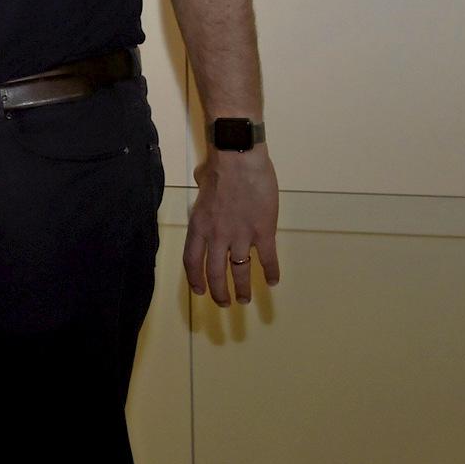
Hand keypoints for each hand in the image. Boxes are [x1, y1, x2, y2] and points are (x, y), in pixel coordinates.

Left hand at [184, 146, 279, 305]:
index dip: (195, 279)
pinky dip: (270, 272)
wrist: (239, 160)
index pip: (192, 261)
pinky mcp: (263, 231)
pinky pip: (267, 258)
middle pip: (215, 272)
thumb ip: (203, 193)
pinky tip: (272, 282)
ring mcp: (240, 236)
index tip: (200, 291)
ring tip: (244, 301)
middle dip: (219, 292)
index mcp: (199, 226)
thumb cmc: (219, 167)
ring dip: (242, 288)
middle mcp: (217, 236)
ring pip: (239, 271)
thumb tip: (204, 181)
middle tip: (225, 303)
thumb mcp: (202, 184)